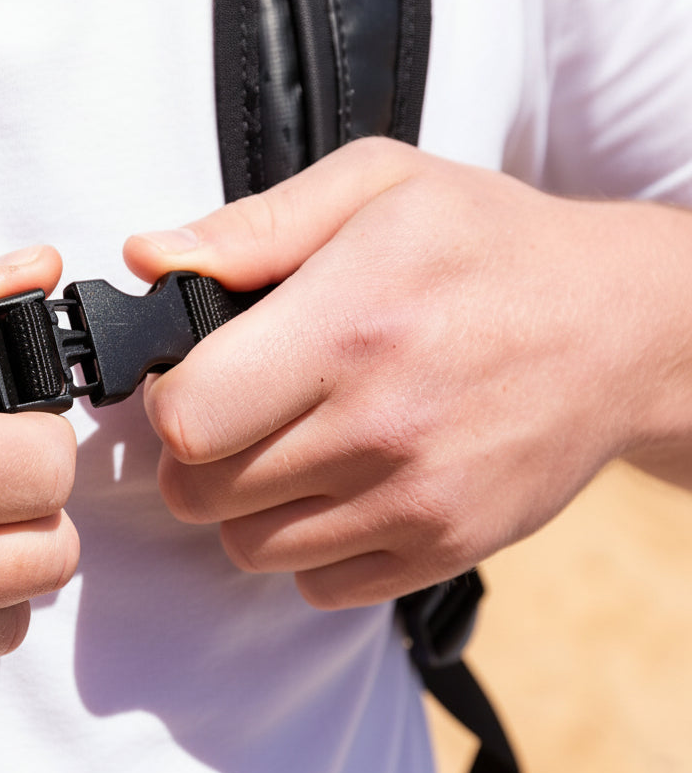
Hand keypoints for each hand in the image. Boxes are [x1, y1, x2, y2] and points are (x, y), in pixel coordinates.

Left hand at [124, 137, 691, 608]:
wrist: (626, 330)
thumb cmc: (490, 245)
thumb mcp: (378, 187)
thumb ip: (252, 226)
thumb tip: (146, 258)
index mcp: (349, 325)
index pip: (186, 418)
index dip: (168, 399)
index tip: (194, 375)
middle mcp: (380, 426)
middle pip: (199, 493)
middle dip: (196, 454)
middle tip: (238, 411)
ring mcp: (415, 500)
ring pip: (247, 546)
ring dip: (247, 502)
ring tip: (294, 442)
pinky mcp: (444, 549)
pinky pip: (316, 585)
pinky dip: (308, 544)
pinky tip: (341, 484)